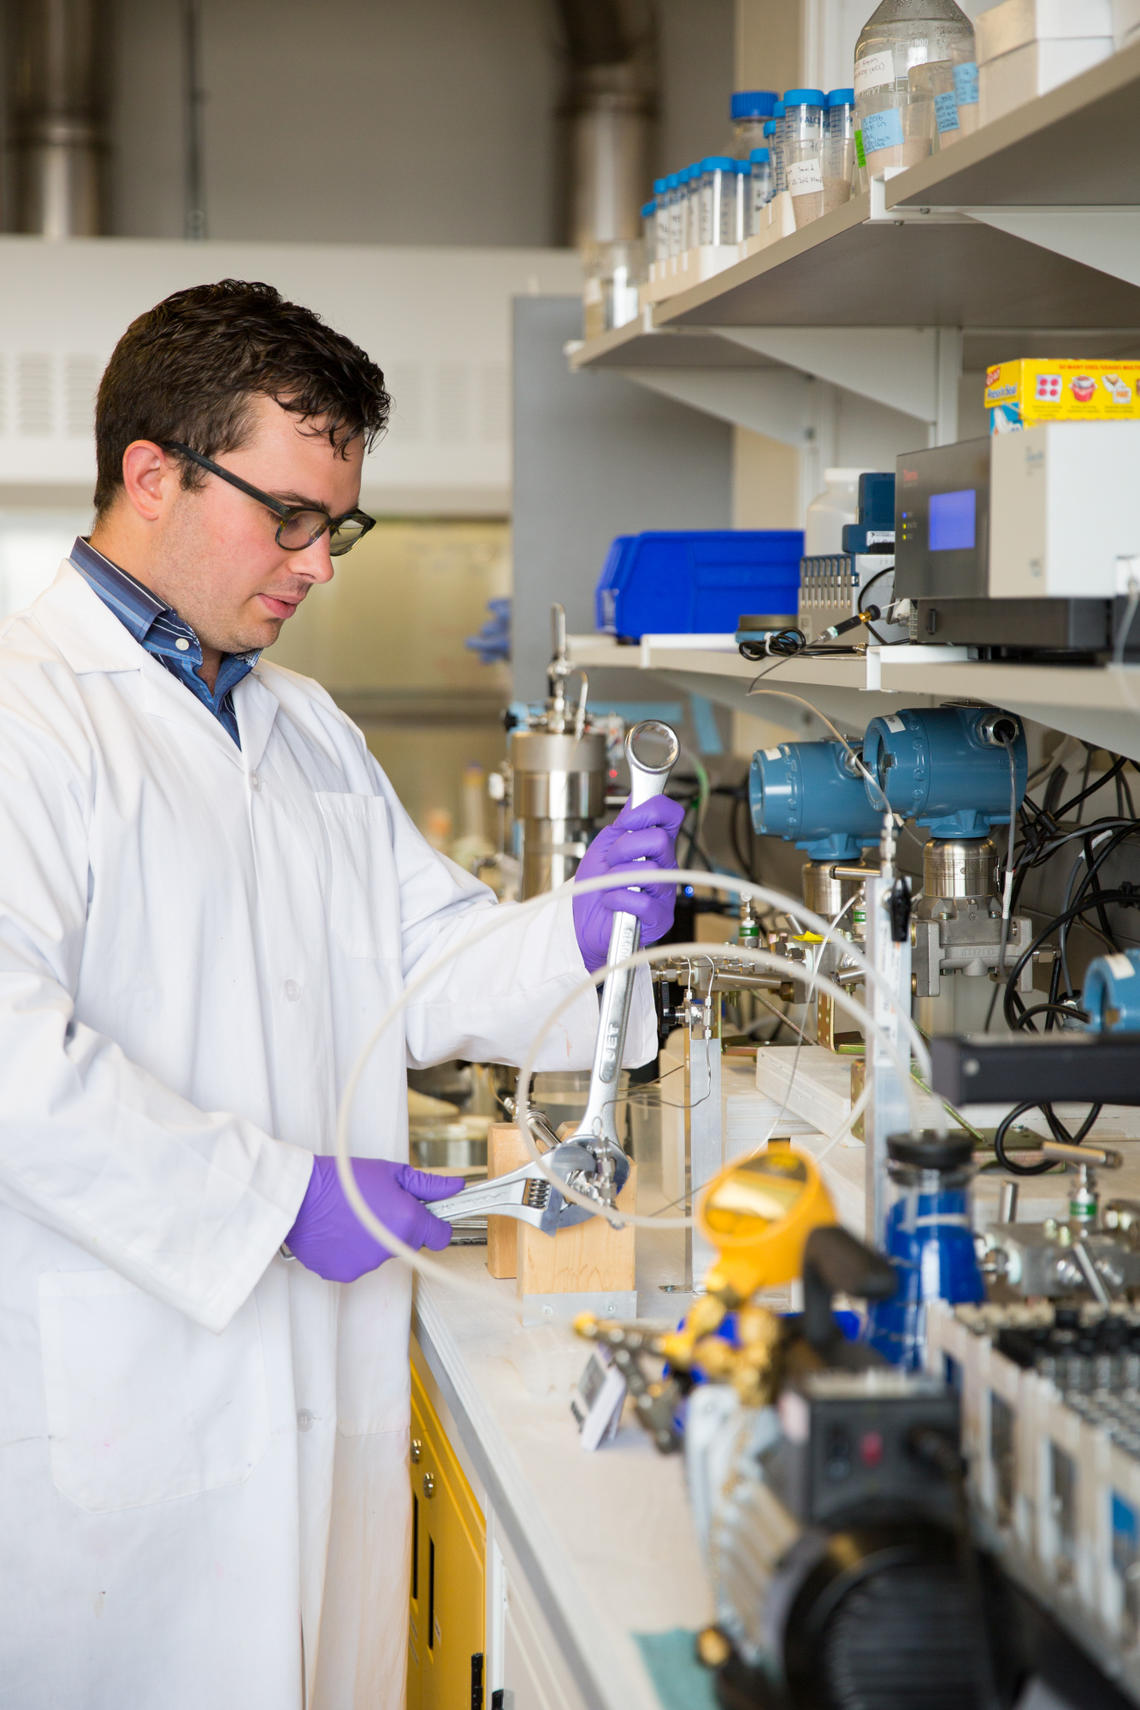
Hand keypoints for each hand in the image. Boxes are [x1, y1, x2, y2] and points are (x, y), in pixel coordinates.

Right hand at [285, 1156, 463, 1282]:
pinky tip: (339, 1231)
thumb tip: (455, 1187)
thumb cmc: (342, 1180)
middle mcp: (391, 1249)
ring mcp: (367, 1265)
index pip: (441, 1237)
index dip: (435, 1224)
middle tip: (378, 1206)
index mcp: (408, 1222)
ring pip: (382, 1254)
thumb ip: (428, 1185)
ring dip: (374, 1239)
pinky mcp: (344, 1273)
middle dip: (400, 1227)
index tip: (427, 1216)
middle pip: (409, 1243)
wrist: (299, 1195)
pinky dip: (351, 1250)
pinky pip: (357, 1263)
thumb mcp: (390, 1172)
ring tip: (352, 1216)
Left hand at [573, 793, 683, 974]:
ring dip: (617, 877)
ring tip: (609, 885)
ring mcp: (664, 893)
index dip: (650, 810)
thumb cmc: (595, 887)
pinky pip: (641, 901)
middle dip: (625, 848)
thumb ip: (623, 825)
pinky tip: (611, 902)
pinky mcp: (659, 919)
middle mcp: (665, 866)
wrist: (582, 924)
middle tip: (612, 861)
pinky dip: (617, 899)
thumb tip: (637, 798)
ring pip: (649, 871)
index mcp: (655, 846)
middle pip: (660, 840)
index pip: (671, 814)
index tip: (627, 820)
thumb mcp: (603, 847)